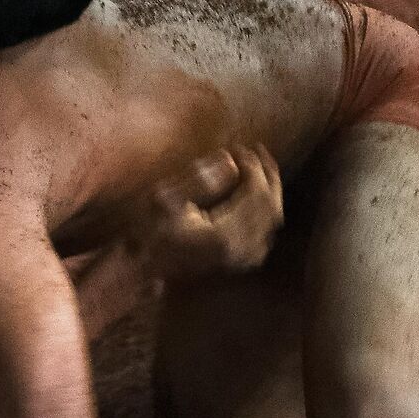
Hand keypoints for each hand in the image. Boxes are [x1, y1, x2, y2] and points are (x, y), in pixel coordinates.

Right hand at [137, 143, 282, 280]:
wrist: (146, 269)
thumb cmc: (149, 233)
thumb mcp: (164, 201)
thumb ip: (197, 181)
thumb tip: (230, 161)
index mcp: (225, 234)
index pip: (256, 192)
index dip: (252, 166)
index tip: (238, 148)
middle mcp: (242, 248)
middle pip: (270, 204)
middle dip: (266, 174)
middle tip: (255, 151)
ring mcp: (244, 257)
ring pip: (273, 217)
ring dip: (268, 188)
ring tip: (256, 166)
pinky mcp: (242, 260)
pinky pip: (266, 229)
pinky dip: (265, 207)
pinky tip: (253, 195)